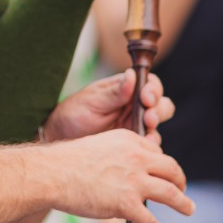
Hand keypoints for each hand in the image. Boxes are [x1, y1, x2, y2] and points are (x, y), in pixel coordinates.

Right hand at [38, 129, 192, 222]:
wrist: (53, 173)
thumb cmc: (69, 162)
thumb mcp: (100, 146)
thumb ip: (119, 155)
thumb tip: (130, 172)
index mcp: (130, 141)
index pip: (156, 153)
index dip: (163, 166)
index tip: (164, 175)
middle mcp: (137, 158)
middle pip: (171, 169)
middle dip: (180, 181)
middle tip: (183, 190)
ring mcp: (134, 181)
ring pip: (170, 193)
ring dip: (183, 203)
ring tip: (189, 209)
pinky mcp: (126, 204)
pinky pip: (151, 222)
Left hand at [43, 72, 175, 143]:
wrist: (62, 137)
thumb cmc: (75, 112)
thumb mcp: (93, 100)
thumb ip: (114, 92)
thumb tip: (132, 75)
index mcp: (128, 89)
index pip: (150, 85)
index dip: (153, 90)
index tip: (146, 97)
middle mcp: (135, 106)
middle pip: (161, 105)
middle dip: (158, 110)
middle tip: (149, 117)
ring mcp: (136, 125)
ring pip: (157, 126)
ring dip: (156, 128)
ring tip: (147, 133)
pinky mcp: (133, 144)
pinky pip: (148, 145)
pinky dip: (150, 147)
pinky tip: (144, 147)